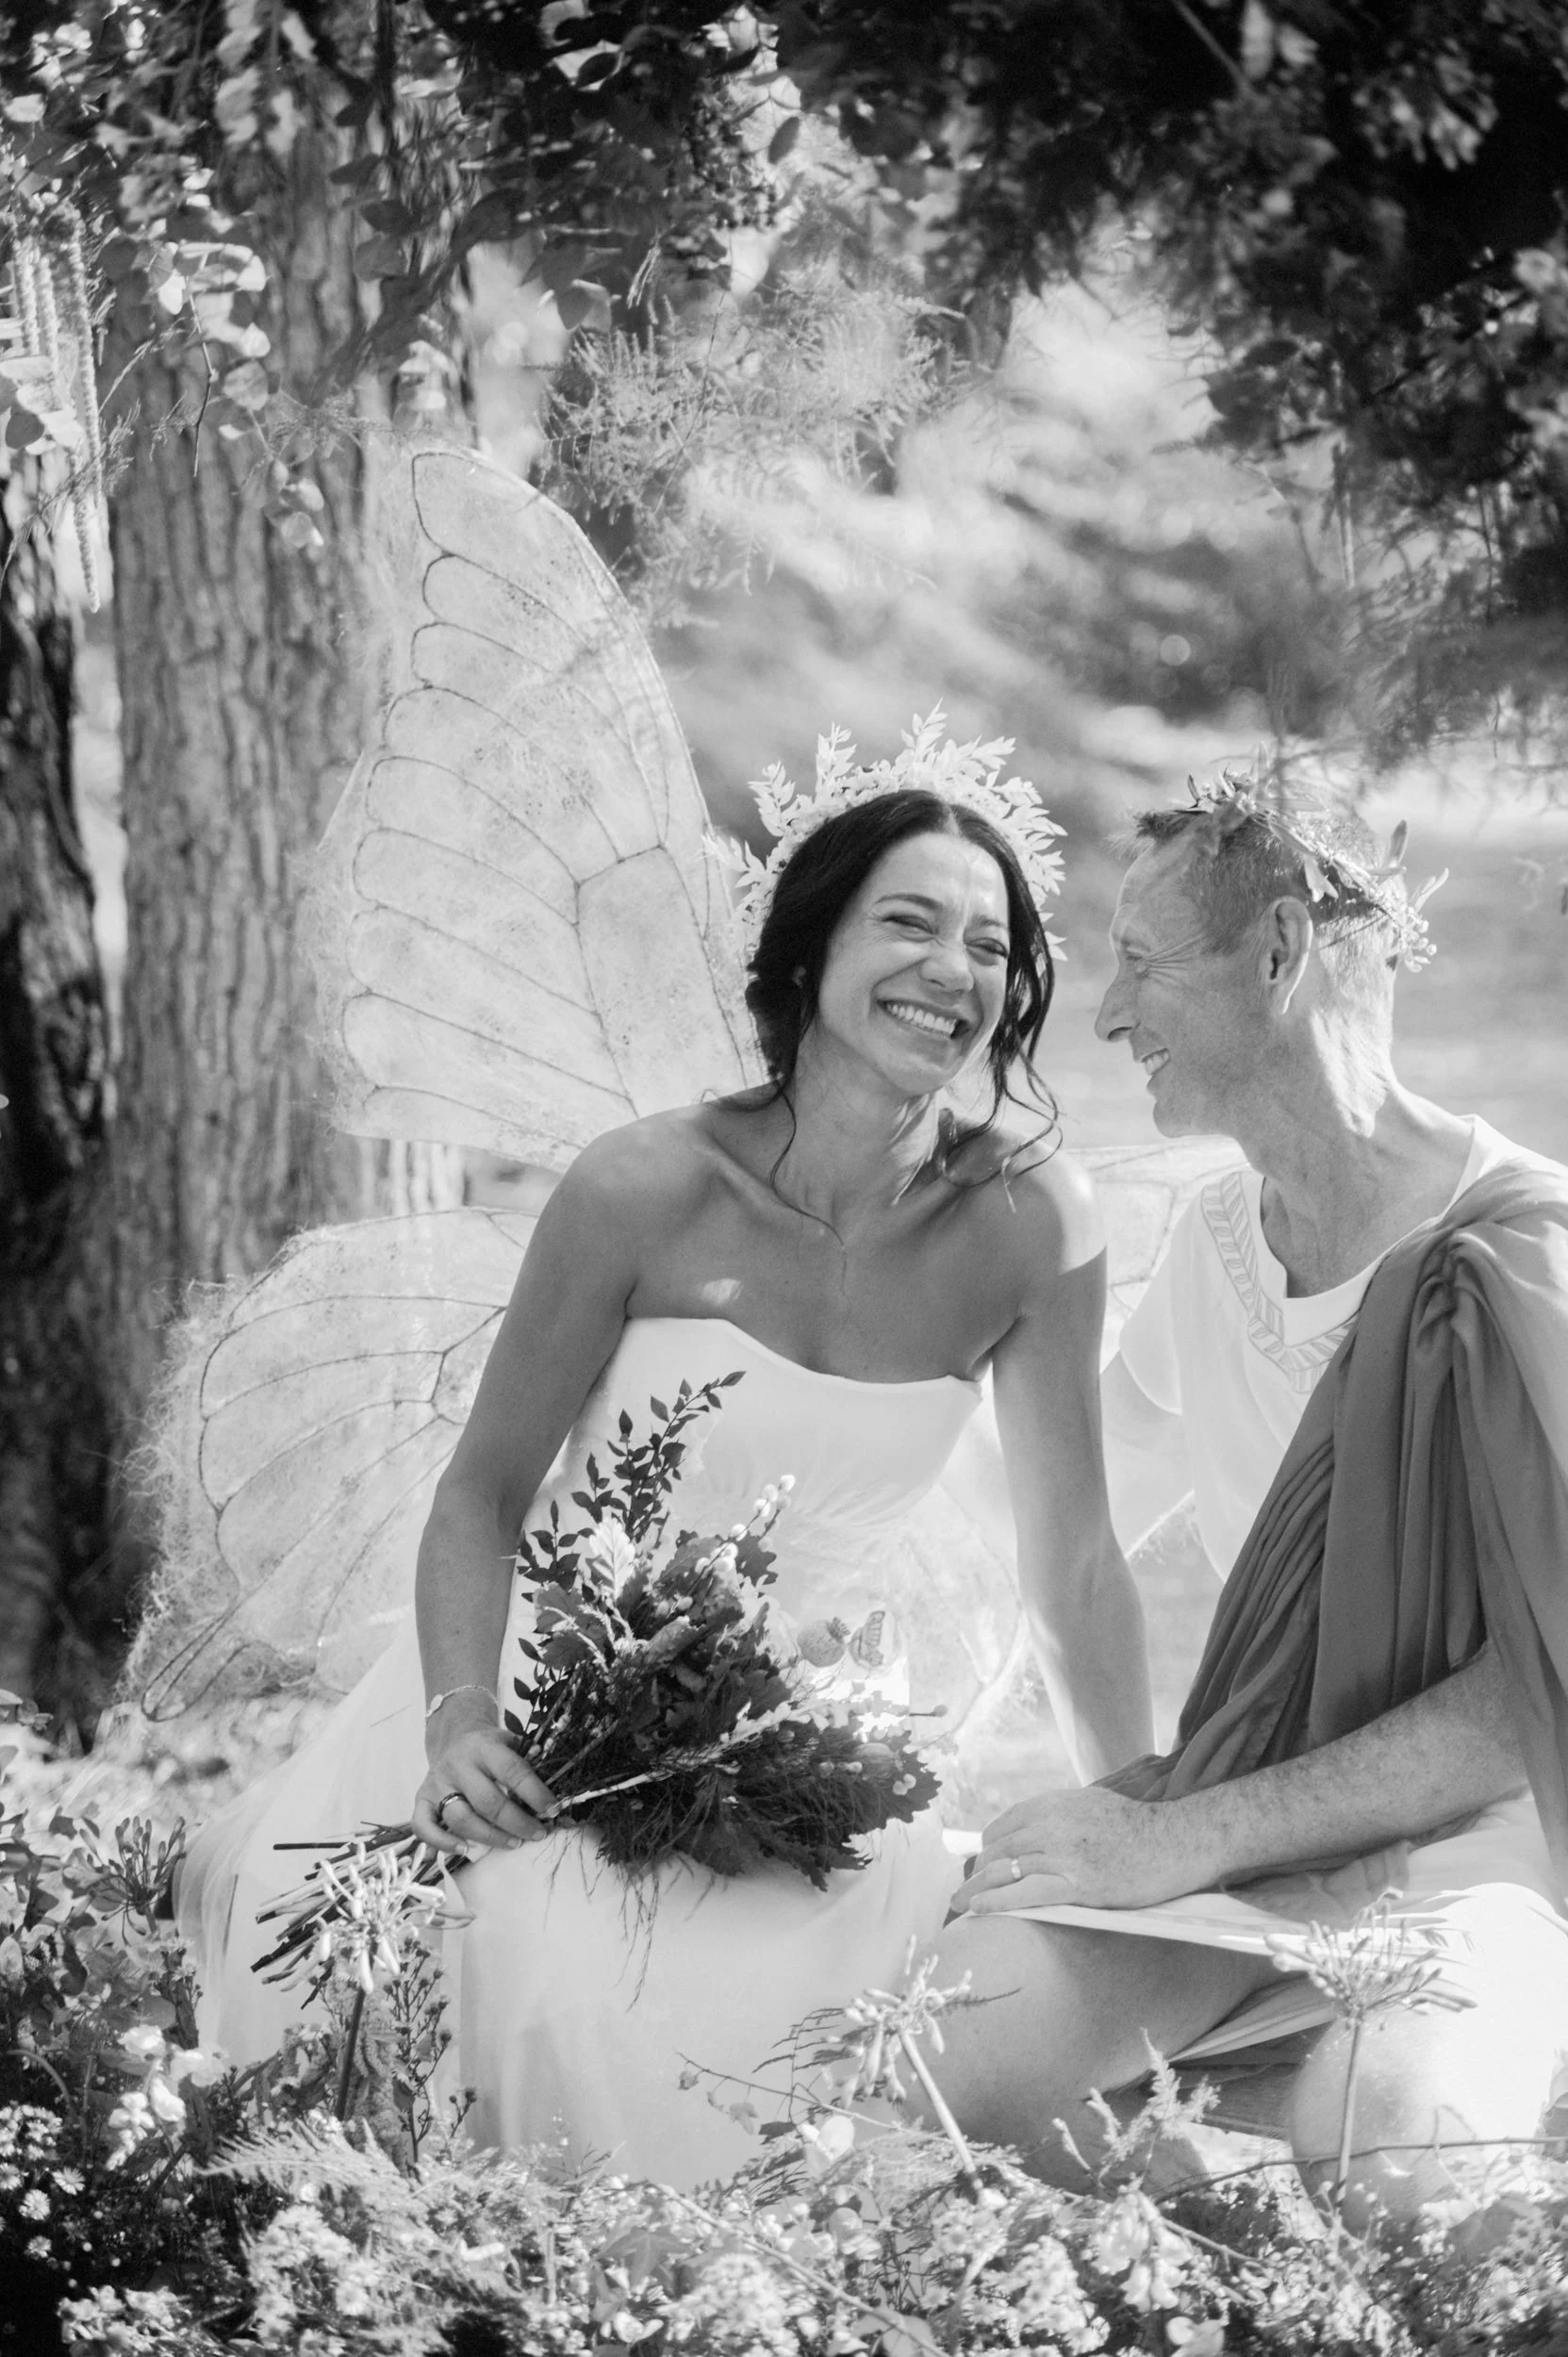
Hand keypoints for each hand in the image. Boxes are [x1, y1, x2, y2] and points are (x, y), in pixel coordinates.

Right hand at [414, 1700, 559, 1856]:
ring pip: (461, 1819)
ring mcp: (437, 1783)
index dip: (535, 1793)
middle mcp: (458, 1765)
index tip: (553, 1810)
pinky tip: (464, 1850)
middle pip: (488, 1802)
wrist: (453, 1737)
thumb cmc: (489, 1747)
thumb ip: (529, 1757)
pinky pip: (424, 1826)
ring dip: (490, 1837)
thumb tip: (555, 1772)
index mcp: (484, 1747)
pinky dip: (442, 1842)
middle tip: (537, 1833)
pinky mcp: (421, 1799)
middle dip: (517, 1823)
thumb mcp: (510, 1741)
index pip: (513, 1771)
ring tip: (514, 1843)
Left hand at [949, 1786, 1219, 1915]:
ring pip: (1006, 1870)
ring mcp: (1065, 1854)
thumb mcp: (1093, 1804)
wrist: (1176, 1841)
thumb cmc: (1139, 1827)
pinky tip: (980, 1909)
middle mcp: (1054, 1824)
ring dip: (977, 1888)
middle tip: (963, 1889)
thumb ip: (1061, 1814)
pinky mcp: (1078, 1884)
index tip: (979, 1862)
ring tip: (960, 1903)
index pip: (1006, 1824)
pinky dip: (997, 1901)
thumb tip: (1032, 1831)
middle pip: (1000, 1849)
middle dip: (977, 1871)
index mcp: (1057, 1803)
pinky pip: (1026, 1893)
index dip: (988, 1846)